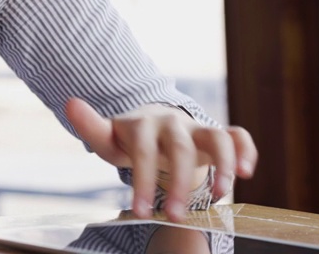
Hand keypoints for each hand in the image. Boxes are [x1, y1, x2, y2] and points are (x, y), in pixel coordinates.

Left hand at [64, 97, 256, 221]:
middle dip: (178, 183)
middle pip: (180, 149)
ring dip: (222, 165)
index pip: (143, 151)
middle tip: (175, 216)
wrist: (156, 125)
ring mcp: (197, 128)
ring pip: (216, 137)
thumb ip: (92, 126)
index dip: (141, 180)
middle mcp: (173, 123)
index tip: (140, 211)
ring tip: (220, 196)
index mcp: (144, 124)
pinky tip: (247, 172)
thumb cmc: (130, 139)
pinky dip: (246, 150)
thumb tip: (70, 103)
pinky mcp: (218, 134)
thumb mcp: (109, 138)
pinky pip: (238, 135)